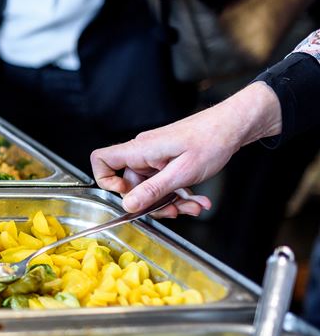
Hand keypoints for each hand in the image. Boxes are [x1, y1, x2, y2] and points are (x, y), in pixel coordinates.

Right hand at [90, 82, 282, 217]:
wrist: (234, 126)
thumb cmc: (211, 140)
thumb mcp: (182, 173)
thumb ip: (152, 190)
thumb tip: (128, 204)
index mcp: (140, 150)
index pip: (102, 160)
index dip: (106, 182)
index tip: (126, 197)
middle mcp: (143, 153)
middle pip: (130, 184)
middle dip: (152, 202)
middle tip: (173, 210)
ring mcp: (154, 157)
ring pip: (150, 187)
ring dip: (170, 201)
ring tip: (191, 206)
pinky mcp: (166, 161)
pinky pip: (163, 182)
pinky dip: (179, 194)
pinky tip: (196, 199)